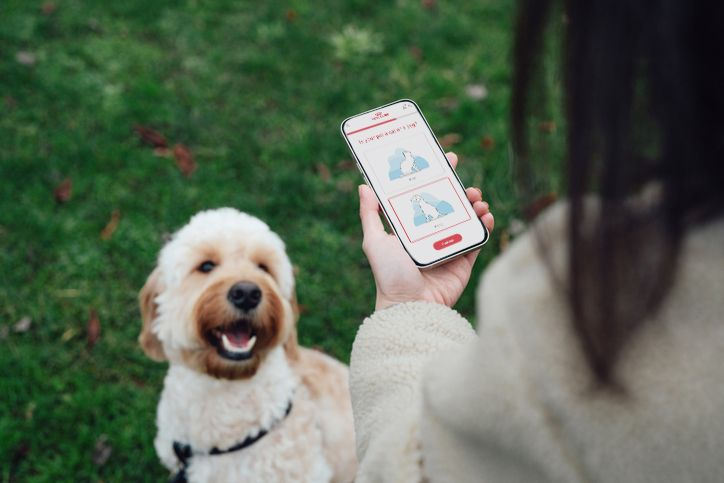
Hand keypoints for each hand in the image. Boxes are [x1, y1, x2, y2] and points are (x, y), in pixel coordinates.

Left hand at [359, 152, 494, 310]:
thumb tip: (364, 186)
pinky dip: (484, 226)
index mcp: (411, 229)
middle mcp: (431, 236)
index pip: (425, 197)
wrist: (410, 307)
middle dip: (460, 191)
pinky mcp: (464, 262)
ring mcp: (449, 248)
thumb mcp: (374, 241)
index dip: (436, 178)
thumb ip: (370, 215)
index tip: (445, 160)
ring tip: (476, 199)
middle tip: (464, 183)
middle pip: (450, 206)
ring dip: (475, 205)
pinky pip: (478, 240)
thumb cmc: (389, 275)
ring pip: (467, 219)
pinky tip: (485, 216)